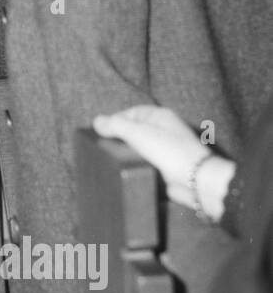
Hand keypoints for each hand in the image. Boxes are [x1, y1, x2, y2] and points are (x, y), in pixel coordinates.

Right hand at [92, 105, 213, 206]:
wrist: (195, 180)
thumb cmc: (168, 151)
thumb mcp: (138, 133)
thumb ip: (116, 126)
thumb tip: (96, 121)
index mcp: (160, 116)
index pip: (131, 113)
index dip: (115, 121)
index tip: (100, 133)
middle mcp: (164, 130)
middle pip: (135, 130)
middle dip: (120, 139)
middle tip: (103, 148)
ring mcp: (166, 149)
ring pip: (140, 148)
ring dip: (128, 154)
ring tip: (112, 161)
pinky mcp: (166, 167)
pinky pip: (146, 163)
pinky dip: (136, 166)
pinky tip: (126, 171)